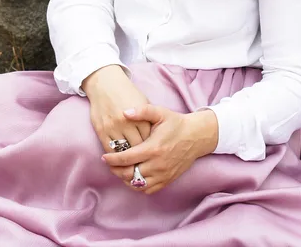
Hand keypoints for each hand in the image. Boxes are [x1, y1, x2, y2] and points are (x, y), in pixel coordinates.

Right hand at [82, 65, 151, 163]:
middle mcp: (126, 123)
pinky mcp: (101, 130)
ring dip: (127, 158)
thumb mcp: (143, 102)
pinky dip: (115, 156)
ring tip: (132, 164)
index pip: (148, 139)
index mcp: (139, 116)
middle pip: (136, 147)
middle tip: (144, 161)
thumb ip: (149, 119)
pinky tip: (119, 158)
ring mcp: (112, 127)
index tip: (153, 152)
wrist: (105, 84)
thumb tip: (155, 137)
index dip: (151, 147)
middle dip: (141, 155)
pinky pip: (109, 149)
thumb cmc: (127, 93)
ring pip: (122, 151)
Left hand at [101, 104, 218, 194]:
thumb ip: (142, 111)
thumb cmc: (176, 123)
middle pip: (129, 174)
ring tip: (119, 169)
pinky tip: (133, 176)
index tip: (104, 157)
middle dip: (116, 170)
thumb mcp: (160, 112)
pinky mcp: (168, 179)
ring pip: (137, 184)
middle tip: (109, 164)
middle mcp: (157, 164)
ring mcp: (163, 174)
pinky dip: (138, 185)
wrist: (196, 136)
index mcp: (153, 148)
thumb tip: (124, 112)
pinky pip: (148, 189)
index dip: (112, 159)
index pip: (126, 158)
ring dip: (125, 179)